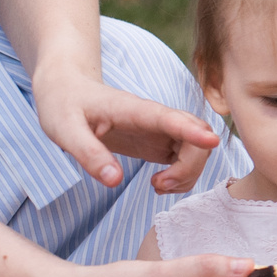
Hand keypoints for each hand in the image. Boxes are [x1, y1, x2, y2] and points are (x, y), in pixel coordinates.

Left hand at [32, 68, 221, 195]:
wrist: (68, 90)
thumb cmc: (64, 104)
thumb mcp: (64, 130)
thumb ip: (88, 154)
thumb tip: (114, 181)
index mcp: (135, 110)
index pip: (171, 118)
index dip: (193, 131)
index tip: (212, 142)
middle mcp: (156, 119)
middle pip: (197, 137)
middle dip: (189, 166)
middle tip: (157, 185)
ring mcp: (162, 131)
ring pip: (198, 150)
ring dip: (188, 174)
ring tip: (156, 186)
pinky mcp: (160, 143)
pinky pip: (188, 159)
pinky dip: (183, 177)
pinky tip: (159, 184)